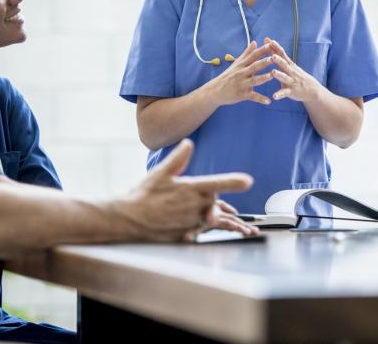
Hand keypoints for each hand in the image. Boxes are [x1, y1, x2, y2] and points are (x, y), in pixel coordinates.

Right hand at [119, 139, 256, 241]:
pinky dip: (199, 225)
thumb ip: (178, 158)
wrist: (128, 219)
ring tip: (192, 210)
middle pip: (214, 200)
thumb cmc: (144, 194)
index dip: (233, 182)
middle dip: (210, 196)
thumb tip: (189, 143)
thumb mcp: (160, 172)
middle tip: (190, 193)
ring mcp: (191, 222)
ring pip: (210, 216)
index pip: (216, 183)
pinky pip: (201, 230)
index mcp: (189, 189)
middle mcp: (193, 206)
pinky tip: (186, 221)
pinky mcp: (186, 235)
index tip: (249, 181)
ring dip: (207, 212)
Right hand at [208, 41, 273, 105]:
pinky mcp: (242, 95)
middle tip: (273, 58)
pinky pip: (252, 97)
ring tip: (272, 76)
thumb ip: (247, 53)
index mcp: (241, 65)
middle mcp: (241, 73)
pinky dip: (260, 99)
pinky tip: (268, 101)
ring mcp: (242, 84)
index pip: (253, 55)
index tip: (271, 44)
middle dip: (264, 62)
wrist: (215, 91)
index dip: (262, 50)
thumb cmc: (228, 75)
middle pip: (254, 66)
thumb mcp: (237, 63)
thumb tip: (254, 42)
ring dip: (263, 78)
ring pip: (254, 80)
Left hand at [265, 38, 319, 102]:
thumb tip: (268, 42)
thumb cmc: (296, 75)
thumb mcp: (289, 64)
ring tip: (273, 72)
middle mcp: (291, 71)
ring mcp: (292, 81)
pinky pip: (285, 93)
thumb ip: (278, 54)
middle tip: (272, 55)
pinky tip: (274, 97)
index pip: (281, 53)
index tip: (268, 40)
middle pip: (284, 64)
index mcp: (288, 64)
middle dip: (278, 60)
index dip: (275, 47)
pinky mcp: (291, 91)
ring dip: (279, 75)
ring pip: (285, 78)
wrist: (312, 89)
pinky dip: (279, 94)